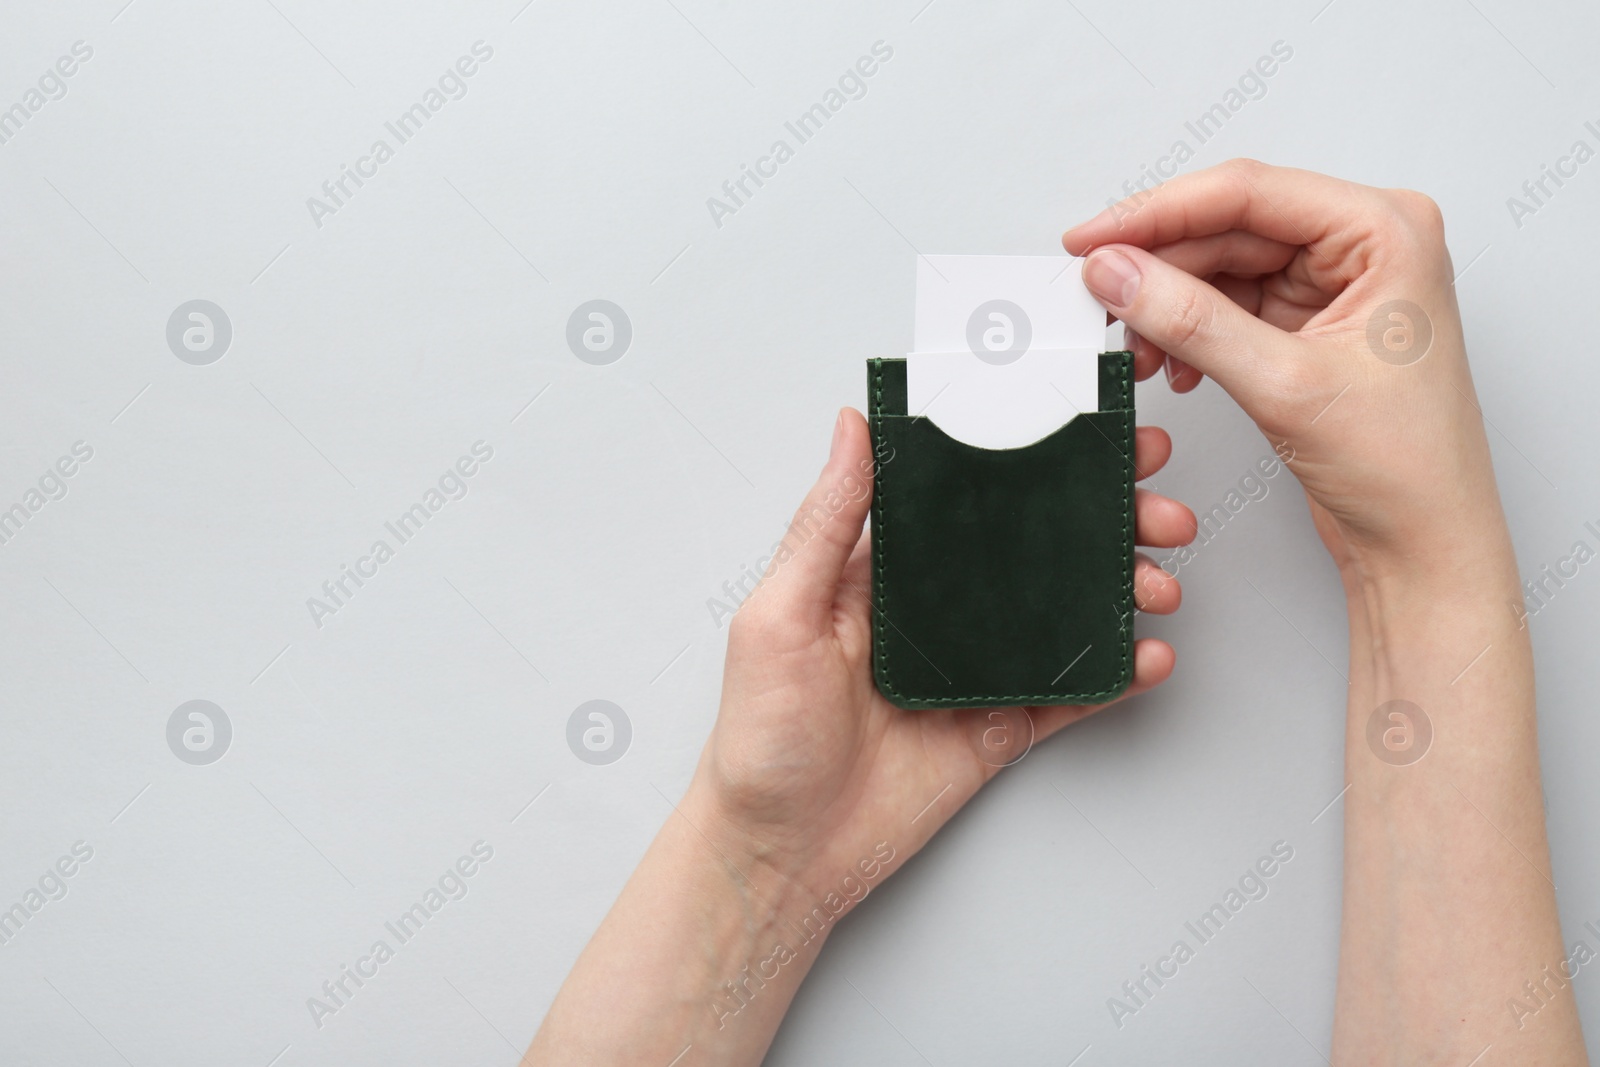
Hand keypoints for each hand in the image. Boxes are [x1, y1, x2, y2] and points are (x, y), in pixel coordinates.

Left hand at [685, 408, 1196, 899]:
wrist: (783, 852)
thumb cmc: (760, 738)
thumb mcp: (778, 614)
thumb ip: (826, 522)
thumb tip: (851, 428)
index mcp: (883, 570)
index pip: (968, 495)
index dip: (1030, 458)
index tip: (1088, 432)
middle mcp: (934, 610)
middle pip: (1035, 546)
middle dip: (1104, 520)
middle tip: (1155, 507)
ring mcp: (973, 667)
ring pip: (1064, 613)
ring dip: (1119, 590)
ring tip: (1156, 583)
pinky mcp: (997, 726)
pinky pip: (1068, 692)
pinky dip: (1115, 674)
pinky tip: (1146, 655)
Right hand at [1063, 159, 1508, 585]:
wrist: (1423, 543)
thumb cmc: (1405, 467)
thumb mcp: (1284, 384)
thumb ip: (1191, 320)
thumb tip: (1119, 273)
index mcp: (1387, 231)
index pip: (1249, 194)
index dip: (1158, 212)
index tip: (1094, 238)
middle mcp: (1365, 246)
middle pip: (1230, 226)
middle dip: (1159, 265)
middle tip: (1097, 292)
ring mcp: (1336, 285)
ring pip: (1222, 266)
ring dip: (1170, 304)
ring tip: (1137, 347)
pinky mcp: (1310, 324)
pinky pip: (1229, 304)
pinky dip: (1190, 330)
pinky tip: (1172, 364)